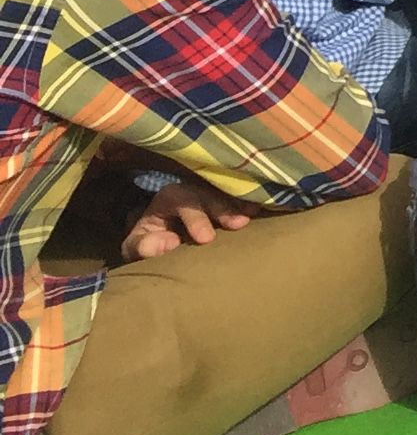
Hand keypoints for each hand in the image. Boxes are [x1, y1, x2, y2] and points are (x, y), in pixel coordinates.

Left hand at [123, 181, 254, 262]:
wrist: (162, 235)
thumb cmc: (150, 240)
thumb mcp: (137, 244)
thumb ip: (142, 246)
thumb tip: (168, 243)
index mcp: (170, 196)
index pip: (183, 200)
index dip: (196, 218)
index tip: (205, 239)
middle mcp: (194, 188)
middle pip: (211, 193)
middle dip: (224, 207)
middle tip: (238, 224)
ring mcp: (213, 191)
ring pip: (228, 191)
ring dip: (242, 203)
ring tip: (254, 214)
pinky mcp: (228, 197)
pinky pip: (241, 194)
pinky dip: (251, 200)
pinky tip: (262, 206)